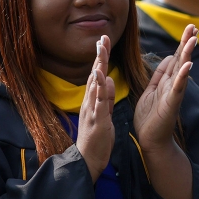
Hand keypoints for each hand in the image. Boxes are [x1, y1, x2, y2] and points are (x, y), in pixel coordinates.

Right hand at [77, 35, 115, 183]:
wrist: (88, 161)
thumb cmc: (97, 138)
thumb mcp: (104, 114)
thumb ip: (107, 97)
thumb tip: (110, 79)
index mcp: (93, 100)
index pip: (97, 75)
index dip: (101, 58)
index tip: (104, 41)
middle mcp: (90, 101)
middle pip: (95, 74)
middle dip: (99, 56)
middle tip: (102, 37)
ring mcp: (92, 110)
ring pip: (95, 84)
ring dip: (98, 66)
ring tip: (102, 49)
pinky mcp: (97, 119)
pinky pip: (98, 101)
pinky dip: (100, 88)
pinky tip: (102, 76)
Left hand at [134, 24, 196, 148]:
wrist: (150, 141)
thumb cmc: (150, 118)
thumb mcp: (152, 90)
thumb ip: (160, 74)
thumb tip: (170, 57)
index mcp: (166, 81)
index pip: (176, 57)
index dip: (182, 43)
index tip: (190, 28)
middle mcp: (173, 85)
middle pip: (181, 59)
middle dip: (187, 43)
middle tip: (194, 26)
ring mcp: (173, 93)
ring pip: (182, 70)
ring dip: (188, 54)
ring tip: (193, 39)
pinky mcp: (171, 103)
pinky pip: (178, 87)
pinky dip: (183, 76)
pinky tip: (188, 65)